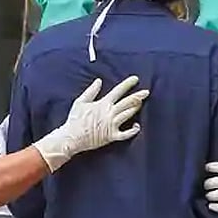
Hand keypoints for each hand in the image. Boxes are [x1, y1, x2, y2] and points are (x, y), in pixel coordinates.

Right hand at [34, 76, 148, 171]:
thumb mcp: (80, 102)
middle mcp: (110, 113)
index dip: (128, 84)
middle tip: (146, 92)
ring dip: (136, 108)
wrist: (71, 137)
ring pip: (128, 114)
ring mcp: (112, 124)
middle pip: (128, 102)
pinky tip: (137, 126)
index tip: (136, 79)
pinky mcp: (112, 136)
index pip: (118, 91)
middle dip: (138, 96)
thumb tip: (99, 81)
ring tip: (141, 104)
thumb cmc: (75, 120)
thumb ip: (91, 91)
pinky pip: (126, 134)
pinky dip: (133, 130)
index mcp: (103, 103)